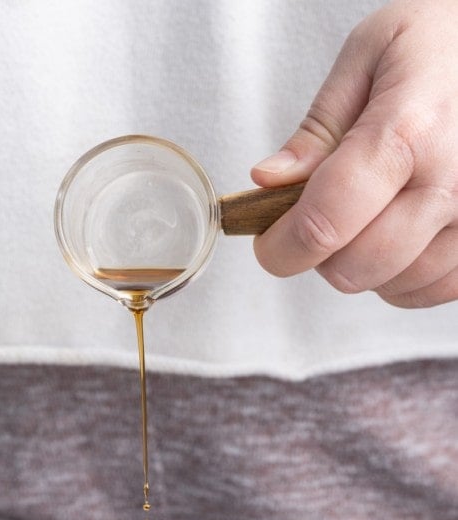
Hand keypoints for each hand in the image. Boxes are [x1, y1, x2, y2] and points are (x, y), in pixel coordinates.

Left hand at [250, 0, 457, 307]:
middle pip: (355, 267)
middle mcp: (452, 182)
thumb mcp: (370, 54)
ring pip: (393, 286)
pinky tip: (398, 238)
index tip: (269, 243)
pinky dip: (404, 277)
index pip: (324, 223)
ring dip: (364, 266)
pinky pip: (434, 289)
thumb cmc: (442, 42)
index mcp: (410, 132)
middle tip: (320, 216)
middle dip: (319, 254)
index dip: (282, 248)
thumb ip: (318, 128)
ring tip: (368, 215)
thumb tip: (267, 183)